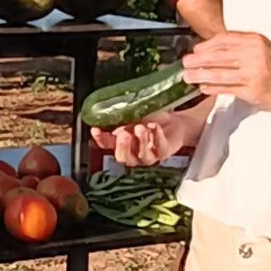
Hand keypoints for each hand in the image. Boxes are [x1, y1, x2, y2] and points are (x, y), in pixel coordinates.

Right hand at [91, 99, 207, 167]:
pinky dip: (157, 137)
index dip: (100, 140)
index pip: (107, 145)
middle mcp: (134, 153)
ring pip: (142, 156)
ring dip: (141, 141)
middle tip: (123, 134)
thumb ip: (119, 117)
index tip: (95, 130)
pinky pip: (160, 149)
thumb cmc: (151, 118)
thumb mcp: (132, 115)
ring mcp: (150, 155)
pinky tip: (154, 127)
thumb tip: (104, 112)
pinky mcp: (165, 152)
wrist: (174, 121)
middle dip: (122, 147)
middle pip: (124, 158)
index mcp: (123, 144)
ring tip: (141, 127)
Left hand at [181, 30, 270, 114]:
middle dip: (198, 60)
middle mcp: (254, 54)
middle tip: (185, 63)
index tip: (195, 50)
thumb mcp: (264, 49)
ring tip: (188, 77)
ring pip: (220, 73)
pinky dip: (213, 87)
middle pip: (218, 55)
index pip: (224, 40)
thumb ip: (242, 46)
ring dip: (200, 74)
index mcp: (255, 41)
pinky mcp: (253, 90)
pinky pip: (228, 88)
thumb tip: (214, 49)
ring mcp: (254, 72)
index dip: (206, 45)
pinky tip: (204, 87)